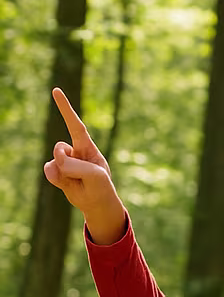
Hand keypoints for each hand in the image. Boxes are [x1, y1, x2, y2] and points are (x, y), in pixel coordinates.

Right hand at [44, 88, 125, 244]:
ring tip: (76, 182)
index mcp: (88, 148)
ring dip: (63, 172)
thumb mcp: (95, 175)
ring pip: (54, 160)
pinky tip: (66, 185)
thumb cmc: (101, 187)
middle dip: (65, 161)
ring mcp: (65, 161)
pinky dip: (56, 178)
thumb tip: (57, 159)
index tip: (56, 91)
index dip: (66, 109)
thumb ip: (75, 165)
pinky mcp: (58, 172)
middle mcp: (75, 152)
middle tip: (79, 173)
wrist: (98, 205)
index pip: (76, 126)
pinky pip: (49, 170)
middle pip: (60, 148)